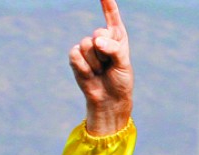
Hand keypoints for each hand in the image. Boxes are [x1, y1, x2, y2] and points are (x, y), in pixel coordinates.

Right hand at [68, 0, 133, 134]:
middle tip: (109, 64)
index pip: (112, 16)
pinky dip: (85, 67)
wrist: (109, 100)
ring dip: (96, 62)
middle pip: (98, 33)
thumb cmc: (120, 81)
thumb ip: (113, 48)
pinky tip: (90, 75)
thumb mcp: (123, 63)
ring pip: (86, 45)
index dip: (107, 4)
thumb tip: (95, 40)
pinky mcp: (76, 58)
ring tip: (100, 71)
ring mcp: (87, 48)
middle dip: (105, 50)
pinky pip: (76, 55)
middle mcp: (101, 39)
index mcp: (117, 36)